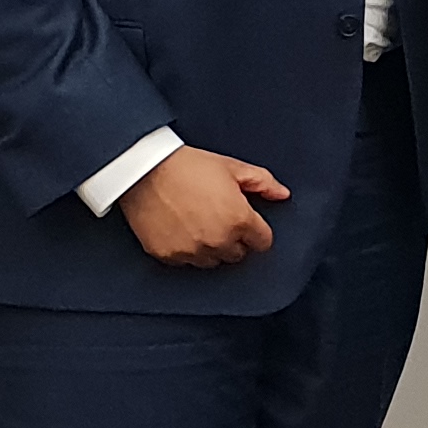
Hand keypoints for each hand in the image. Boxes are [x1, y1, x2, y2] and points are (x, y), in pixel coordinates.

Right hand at [120, 144, 287, 267]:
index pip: (262, 242)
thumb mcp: (231, 167)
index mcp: (239, 220)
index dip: (256, 230)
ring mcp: (193, 251)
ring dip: (211, 248)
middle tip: (218, 217)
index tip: (245, 221)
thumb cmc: (188, 165)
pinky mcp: (169, 256)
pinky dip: (186, 250)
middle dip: (234, 239)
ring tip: (198, 223)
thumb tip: (282, 194)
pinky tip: (180, 229)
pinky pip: (186, 262)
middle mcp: (218, 241)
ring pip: (213, 261)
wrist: (144, 169)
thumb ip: (262, 182)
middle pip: (238, 254)